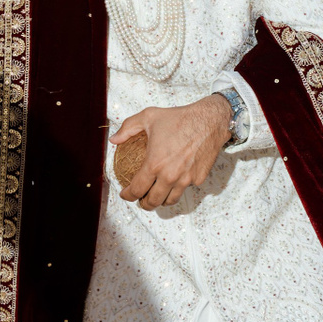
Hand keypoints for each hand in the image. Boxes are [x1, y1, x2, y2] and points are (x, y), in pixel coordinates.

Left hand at [111, 94, 232, 208]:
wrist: (209, 120)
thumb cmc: (179, 118)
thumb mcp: (148, 117)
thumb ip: (128, 128)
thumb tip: (114, 139)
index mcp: (154, 164)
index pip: (137, 189)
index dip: (128, 195)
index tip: (126, 194)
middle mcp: (170, 176)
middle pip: (153, 202)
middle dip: (144, 204)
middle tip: (141, 199)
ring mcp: (185, 180)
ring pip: (170, 200)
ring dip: (161, 200)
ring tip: (156, 195)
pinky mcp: (198, 179)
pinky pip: (185, 188)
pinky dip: (178, 187)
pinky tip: (175, 179)